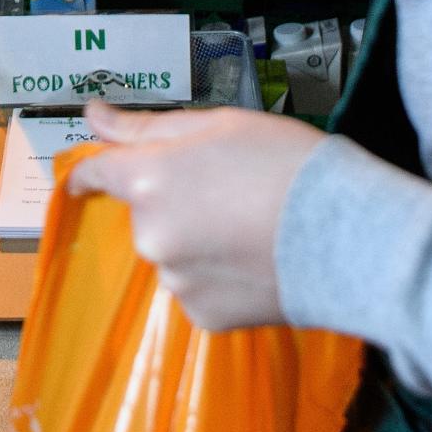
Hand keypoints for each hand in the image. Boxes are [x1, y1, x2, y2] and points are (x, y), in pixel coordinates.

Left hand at [64, 100, 324, 330]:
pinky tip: (255, 260)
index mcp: (148, 179)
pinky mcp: (202, 316)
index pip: (96, 173)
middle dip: (173, 201)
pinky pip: (197, 288)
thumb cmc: (287, 165)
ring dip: (196, 240)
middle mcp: (150, 234)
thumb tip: (93, 115)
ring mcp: (175, 280)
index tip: (83, 176)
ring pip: (173, 252)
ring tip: (253, 227)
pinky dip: (217, 277)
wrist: (348, 235)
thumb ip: (148, 125)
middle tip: (229, 190)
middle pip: (145, 212)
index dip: (88, 172)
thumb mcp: (220, 124)